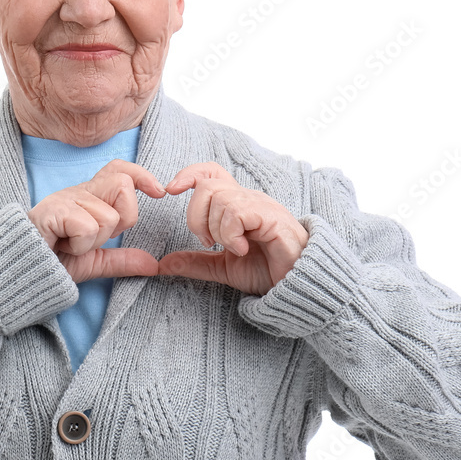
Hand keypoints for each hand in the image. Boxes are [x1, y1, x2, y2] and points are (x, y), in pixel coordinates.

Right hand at [27, 159, 165, 282]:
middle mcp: (78, 191)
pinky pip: (87, 227)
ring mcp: (64, 198)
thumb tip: (154, 264)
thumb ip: (121, 260)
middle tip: (97, 236)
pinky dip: (80, 246)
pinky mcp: (52, 211)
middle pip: (123, 184)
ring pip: (108, 215)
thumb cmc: (50, 262)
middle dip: (123, 218)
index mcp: (89, 197)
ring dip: (94, 241)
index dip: (142, 175)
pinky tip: (61, 246)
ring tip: (71, 245)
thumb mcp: (91, 261)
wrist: (17, 272)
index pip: (120, 169)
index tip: (159, 192)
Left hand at [158, 162, 308, 295]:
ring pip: (220, 198)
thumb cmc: (267, 272)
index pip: (211, 172)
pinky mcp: (271, 217)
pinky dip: (231, 234)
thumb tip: (163, 263)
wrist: (297, 287)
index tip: (171, 190)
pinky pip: (236, 212)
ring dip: (216, 229)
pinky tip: (242, 249)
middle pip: (207, 185)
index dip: (189, 174)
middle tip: (207, 242)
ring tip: (232, 248)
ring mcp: (260, 205)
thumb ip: (195, 262)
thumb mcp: (223, 268)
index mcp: (236, 205)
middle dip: (196, 216)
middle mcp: (248, 199)